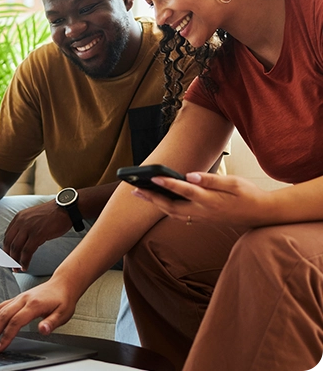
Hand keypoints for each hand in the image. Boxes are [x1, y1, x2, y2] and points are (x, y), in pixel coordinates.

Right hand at [0, 278, 75, 352]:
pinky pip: (2, 305)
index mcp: (34, 304)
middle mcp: (25, 299)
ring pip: (0, 311)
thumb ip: (52, 322)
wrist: (63, 283)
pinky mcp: (19, 298)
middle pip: (4, 316)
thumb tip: (43, 330)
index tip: (0, 348)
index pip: (16, 321)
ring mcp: (20, 297)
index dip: (6, 336)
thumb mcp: (63, 313)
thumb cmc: (63, 298)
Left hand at [3, 200, 71, 270]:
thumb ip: (25, 227)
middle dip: (9, 257)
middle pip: (9, 243)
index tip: (7, 258)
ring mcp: (29, 228)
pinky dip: (24, 261)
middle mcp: (21, 221)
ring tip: (18, 269)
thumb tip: (20, 243)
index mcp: (19, 217)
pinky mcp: (38, 234)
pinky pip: (27, 252)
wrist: (66, 209)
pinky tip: (25, 266)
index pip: (7, 236)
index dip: (5, 249)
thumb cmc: (53, 215)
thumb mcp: (34, 217)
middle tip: (11, 266)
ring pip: (16, 249)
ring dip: (15, 261)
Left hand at [132, 172, 270, 226]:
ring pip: (173, 213)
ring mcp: (201, 217)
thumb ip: (211, 180)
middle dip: (152, 198)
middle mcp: (202, 211)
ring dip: (156, 204)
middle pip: (171, 206)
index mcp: (210, 200)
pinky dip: (166, 210)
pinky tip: (159, 203)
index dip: (168, 183)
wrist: (261, 214)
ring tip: (141, 194)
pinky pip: (179, 216)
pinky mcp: (202, 220)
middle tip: (134, 190)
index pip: (184, 190)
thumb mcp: (234, 183)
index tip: (153, 176)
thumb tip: (191, 175)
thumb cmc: (248, 194)